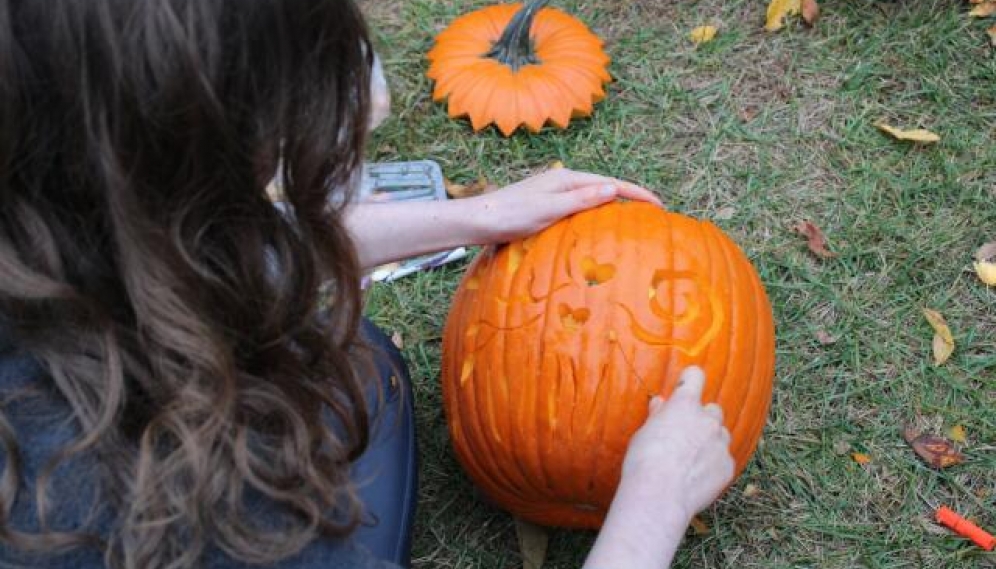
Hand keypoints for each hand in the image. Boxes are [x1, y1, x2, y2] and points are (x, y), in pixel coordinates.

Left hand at [465, 168, 661, 244]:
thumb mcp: (549, 209)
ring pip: (593, 197)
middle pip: (605, 187)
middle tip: (654, 213)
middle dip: (630, 197)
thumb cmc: (511, 216)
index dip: (637, 193)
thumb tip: (613, 189)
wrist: (479, 221)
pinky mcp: (547, 204)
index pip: (612, 184)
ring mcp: (554, 192)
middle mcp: (563, 181)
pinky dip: (596, 212)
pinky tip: (597, 225)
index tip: (659, 204)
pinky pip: (581, 206)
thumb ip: (581, 200)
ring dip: (614, 205)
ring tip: (634, 219)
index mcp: (567, 179)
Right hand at [621, 366, 734, 520]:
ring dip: (710, 441)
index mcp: (685, 405)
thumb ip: (658, 416)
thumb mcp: (644, 433)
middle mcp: (708, 420)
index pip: (695, 376)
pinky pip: (723, 459)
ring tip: (690, 460)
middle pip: (713, 409)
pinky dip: (713, 465)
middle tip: (685, 435)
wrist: (659, 495)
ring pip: (721, 435)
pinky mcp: (728, 466)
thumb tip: (661, 403)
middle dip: (702, 418)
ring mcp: (721, 443)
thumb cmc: (644, 461)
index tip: (685, 385)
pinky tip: (695, 477)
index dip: (689, 380)